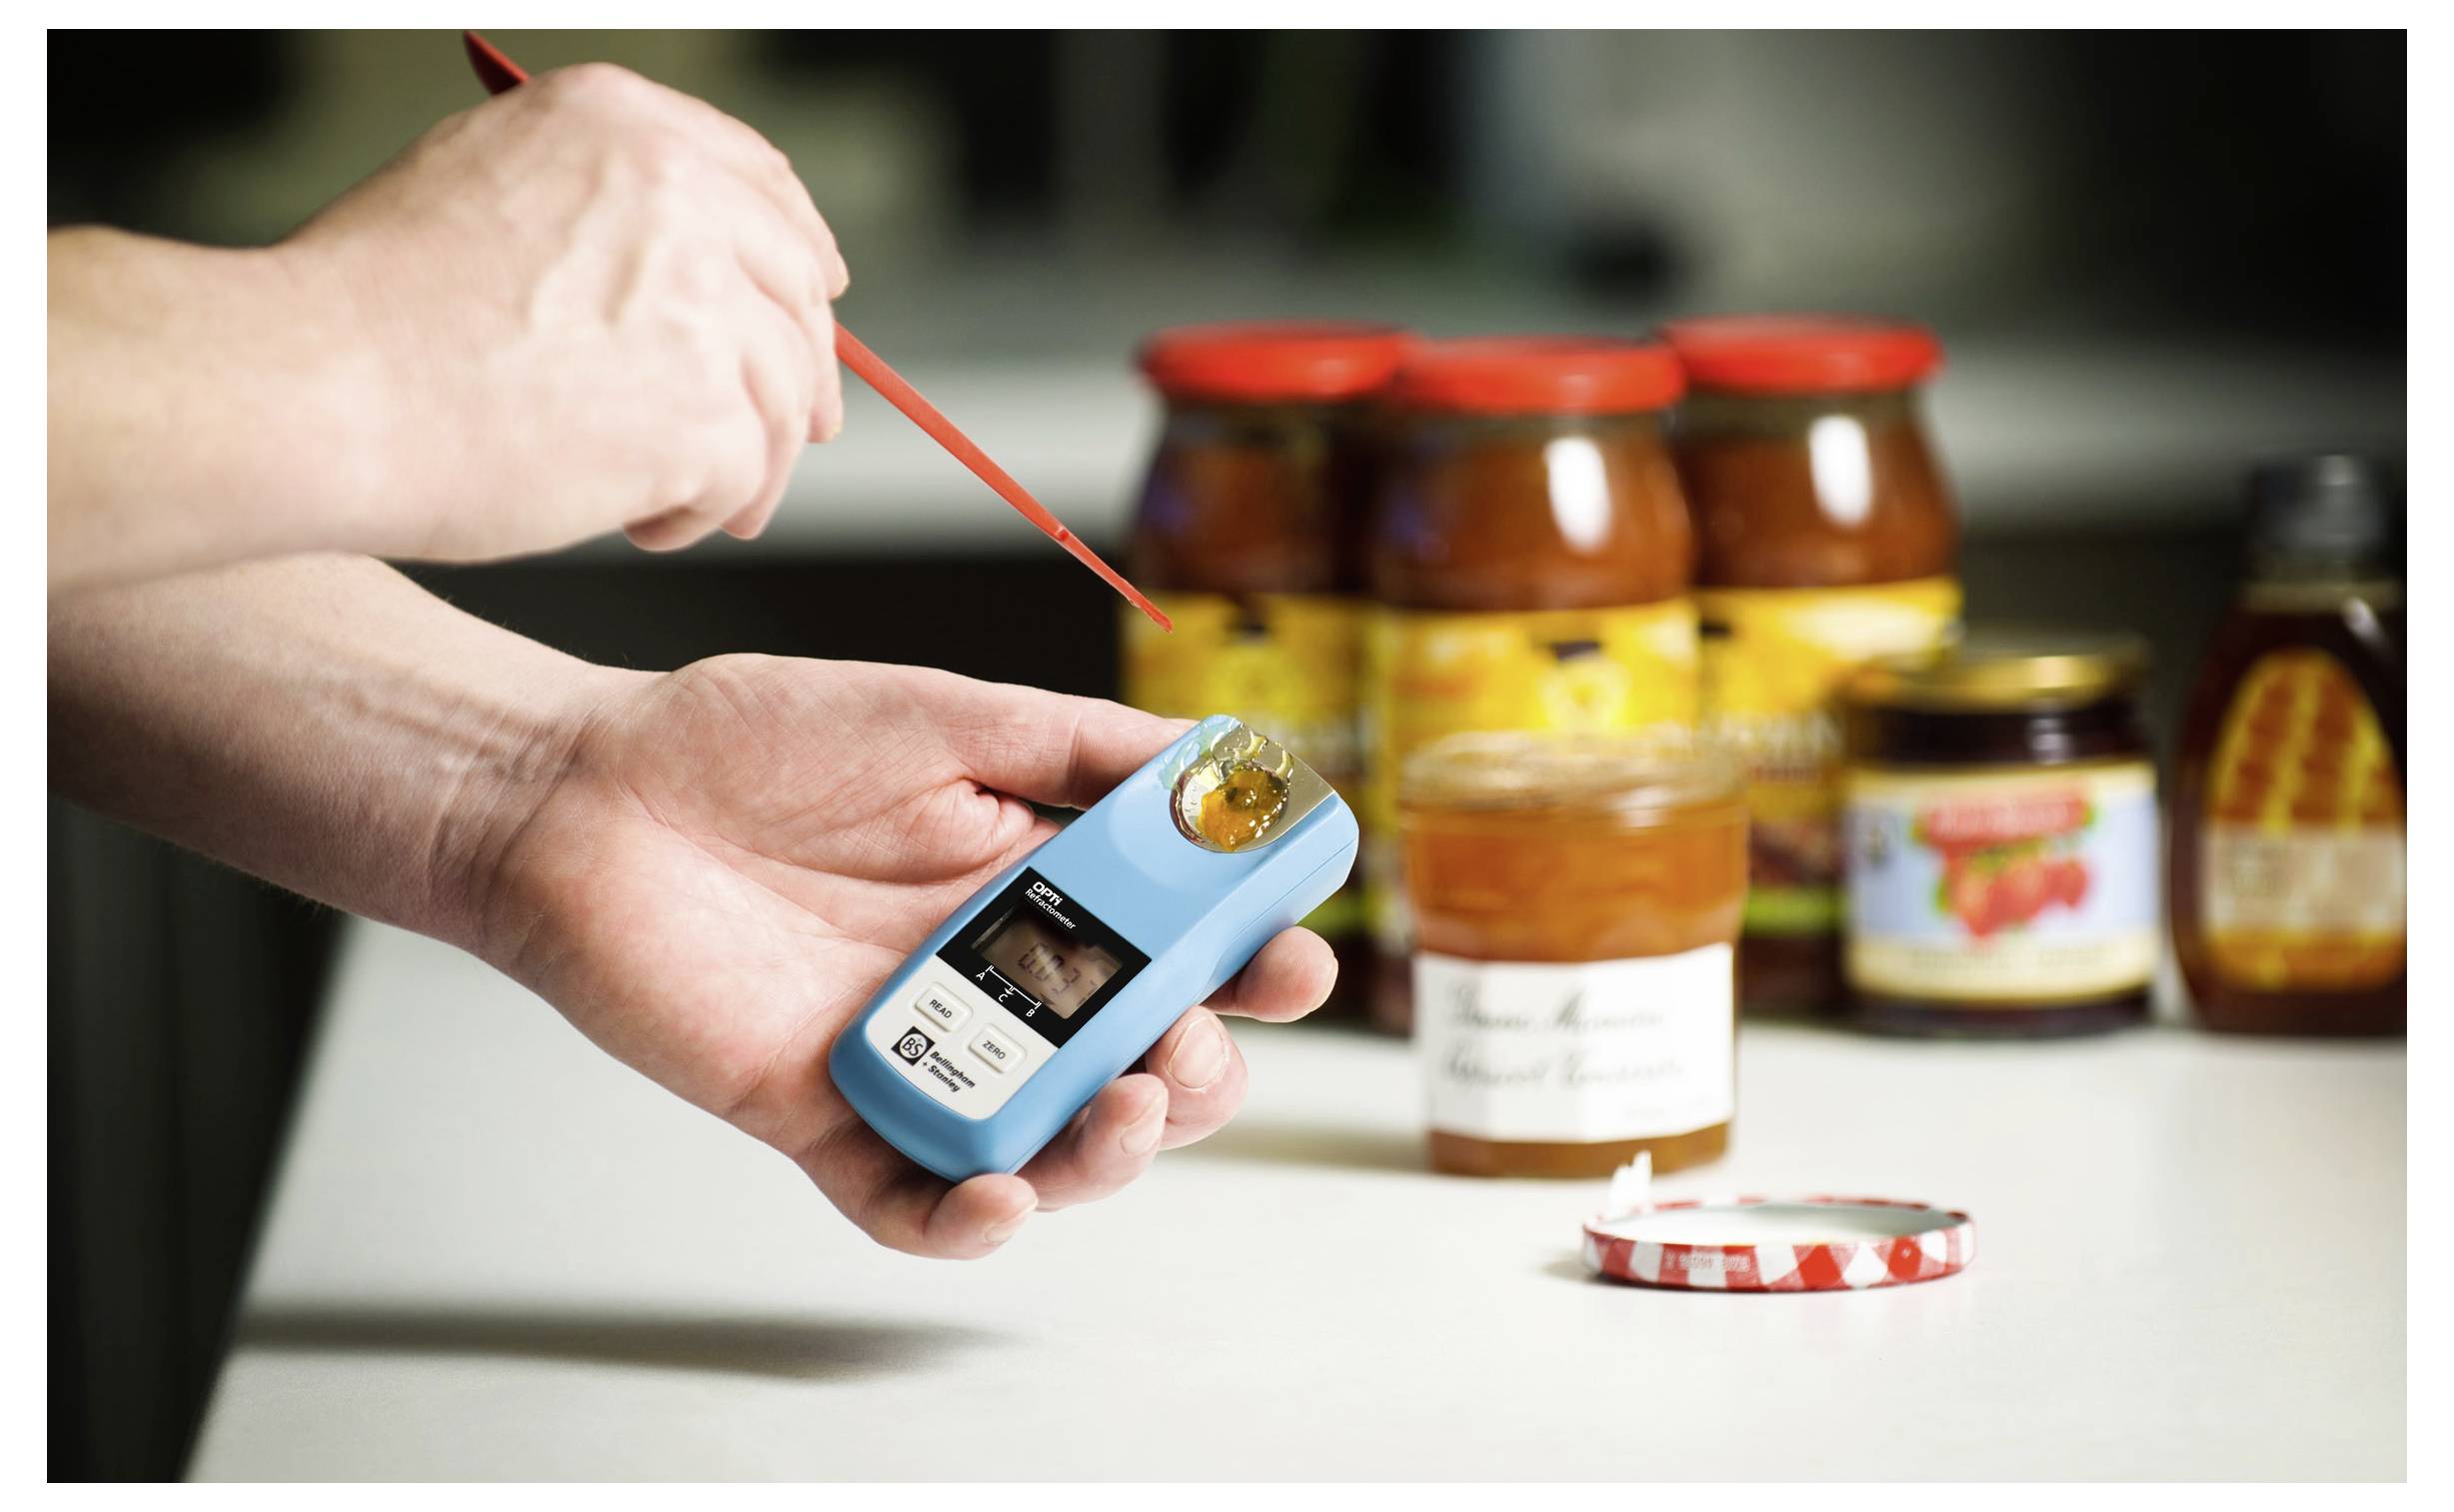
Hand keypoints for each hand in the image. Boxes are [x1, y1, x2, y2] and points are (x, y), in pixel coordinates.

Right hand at [282, 62, 847, 557]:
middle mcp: (679, 195)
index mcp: (626, 125)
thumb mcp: (483, 185)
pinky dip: (702, 510)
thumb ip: (599, 206)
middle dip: (804, 374)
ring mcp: (700, 303)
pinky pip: (739, 472)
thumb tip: (693, 269)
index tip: (818, 299)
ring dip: (750, 463)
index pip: (763, 187)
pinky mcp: (702, 410)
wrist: (316, 391)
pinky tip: (644, 525)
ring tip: (697, 507)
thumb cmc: (369, 312)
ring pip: (782, 396)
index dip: (799, 254)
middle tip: (796, 434)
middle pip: (795, 295)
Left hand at [477, 657, 1337, 1257]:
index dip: (1248, 963)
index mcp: (1034, 886)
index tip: (1293, 956)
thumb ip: (1077, 746)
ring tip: (1133, 1106)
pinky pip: (913, 1203)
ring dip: (1116, 1150)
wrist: (582, 793)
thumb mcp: (942, 714)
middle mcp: (991, 983)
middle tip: (1197, 1042)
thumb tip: (1216, 759)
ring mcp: (915, 1059)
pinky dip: (970, 1218)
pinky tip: (1002, 1187)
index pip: (1174, 946)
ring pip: (1051, 1147)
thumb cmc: (747, 739)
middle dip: (1201, 1071)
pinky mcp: (827, 1118)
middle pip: (1137, 1063)